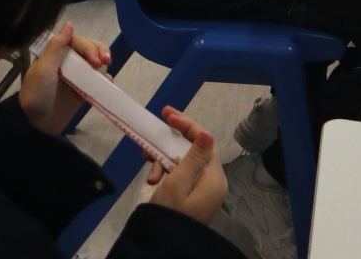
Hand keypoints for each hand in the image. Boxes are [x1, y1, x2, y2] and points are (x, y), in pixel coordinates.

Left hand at [19, 22, 111, 135]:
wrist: (36, 124)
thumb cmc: (36, 94)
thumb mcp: (43, 68)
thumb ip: (56, 46)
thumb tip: (69, 24)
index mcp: (55, 54)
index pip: (77, 42)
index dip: (89, 47)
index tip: (96, 60)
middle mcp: (67, 63)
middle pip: (89, 50)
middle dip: (99, 53)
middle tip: (106, 62)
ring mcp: (76, 77)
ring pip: (95, 65)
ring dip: (102, 66)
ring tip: (106, 73)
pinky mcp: (82, 92)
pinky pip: (97, 83)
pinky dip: (104, 81)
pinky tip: (107, 83)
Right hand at [145, 108, 226, 223]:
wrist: (165, 246)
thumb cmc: (171, 213)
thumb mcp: (178, 182)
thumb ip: (193, 156)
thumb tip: (207, 132)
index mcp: (214, 178)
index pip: (206, 141)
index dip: (188, 125)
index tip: (167, 115)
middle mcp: (213, 181)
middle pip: (195, 149)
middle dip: (172, 140)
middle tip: (155, 129)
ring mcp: (204, 189)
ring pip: (185, 160)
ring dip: (164, 158)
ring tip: (146, 162)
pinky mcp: (194, 195)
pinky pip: (182, 174)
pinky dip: (166, 171)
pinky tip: (153, 179)